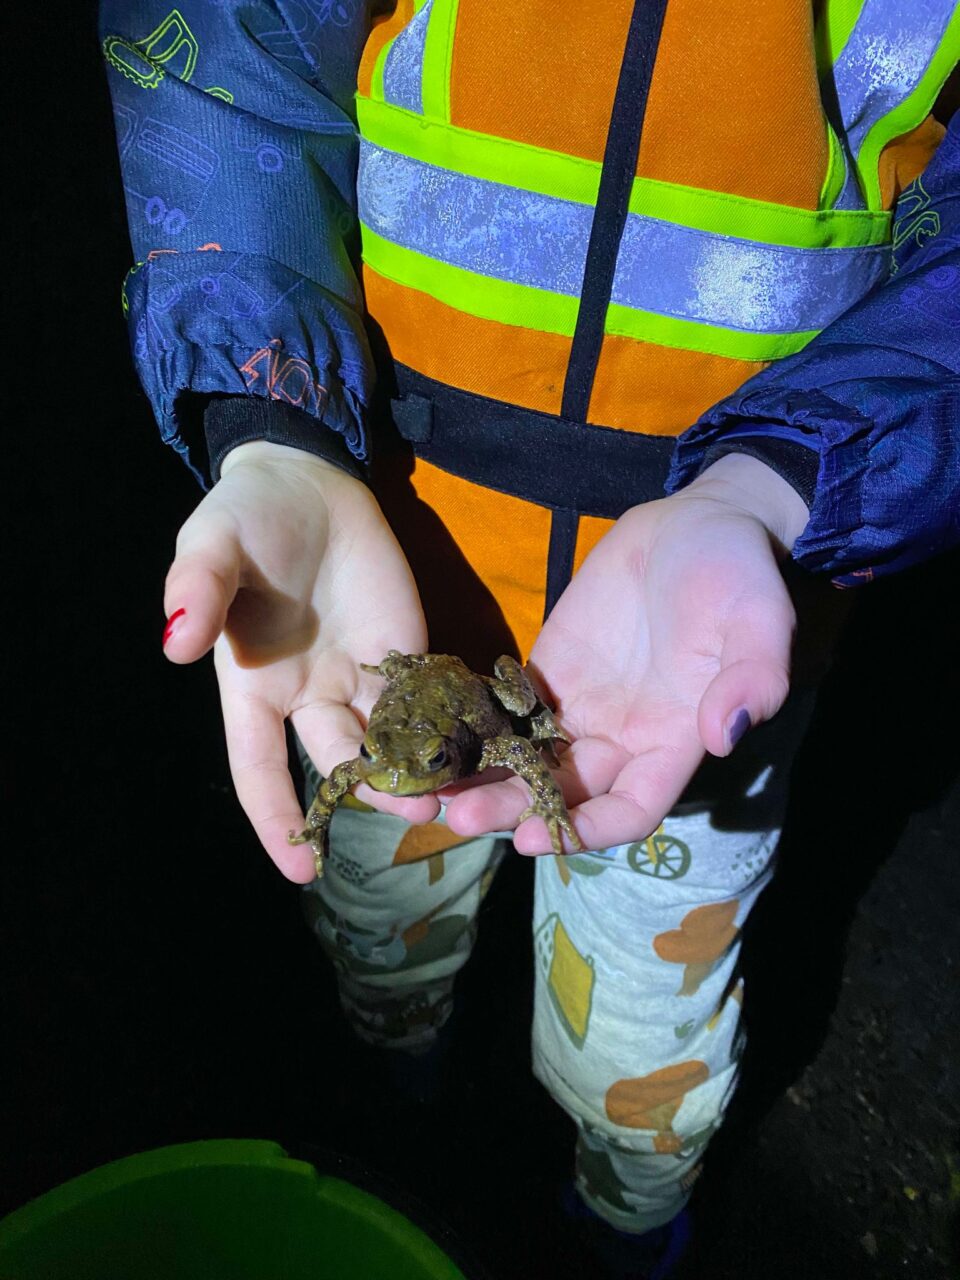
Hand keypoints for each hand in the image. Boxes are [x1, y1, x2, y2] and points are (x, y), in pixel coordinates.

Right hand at [162, 440, 438, 880]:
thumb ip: (198, 590)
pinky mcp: (407, 651)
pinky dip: (450, 724)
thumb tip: (175, 642)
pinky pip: (428, 698)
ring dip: (420, 767)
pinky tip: (478, 746)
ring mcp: (363, 675)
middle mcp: (310, 695)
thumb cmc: (246, 518)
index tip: (302, 869)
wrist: (308, 483)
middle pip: (342, 760)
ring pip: (392, 739)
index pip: (259, 769)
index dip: (277, 820)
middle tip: (415, 807)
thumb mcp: (211, 545)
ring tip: (453, 786)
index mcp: (255, 688)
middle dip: (374, 790)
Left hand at [445, 454, 809, 853]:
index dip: (587, 830)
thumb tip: (723, 735)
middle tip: (457, 816)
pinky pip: (506, 708)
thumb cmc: (740, 575)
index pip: (629, 809)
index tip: (535, 837)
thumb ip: (752, 679)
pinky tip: (431, 729)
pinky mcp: (547, 668)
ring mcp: (580, 705)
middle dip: (512, 810)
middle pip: (562, 793)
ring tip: (429, 787)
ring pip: (525, 759)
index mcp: (672, 743)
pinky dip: (472, 724)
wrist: (699, 522)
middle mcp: (621, 737)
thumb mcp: (760, 623)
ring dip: (482, 777)